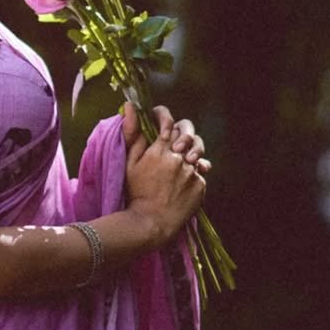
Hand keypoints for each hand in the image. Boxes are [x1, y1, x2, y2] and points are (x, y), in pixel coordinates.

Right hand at [122, 101, 206, 247]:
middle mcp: (179, 157)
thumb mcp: (129, 163)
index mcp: (160, 149)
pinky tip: (181, 184)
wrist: (151, 222)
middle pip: (188, 132)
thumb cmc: (136, 192)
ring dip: (189, 154)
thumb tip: (129, 106)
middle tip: (176, 144)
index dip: (164, 117)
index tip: (161, 123)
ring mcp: (192, 171)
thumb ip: (132, 133)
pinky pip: (200, 172)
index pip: (167, 121)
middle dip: (183, 134)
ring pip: (197, 152)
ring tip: (181, 164)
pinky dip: (192, 174)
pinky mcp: (200, 185)